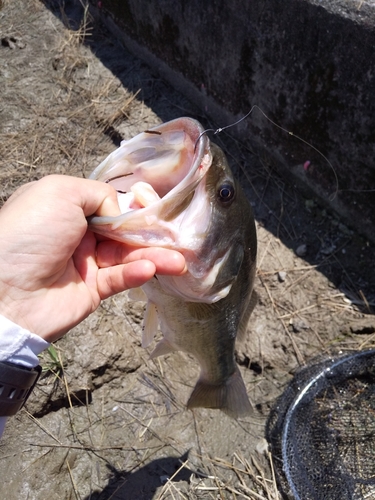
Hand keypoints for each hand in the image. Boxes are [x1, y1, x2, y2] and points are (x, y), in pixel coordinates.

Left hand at [0, 175, 185, 341]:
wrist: (6, 290)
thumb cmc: (31, 232)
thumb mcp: (61, 192)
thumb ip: (99, 194)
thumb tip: (120, 211)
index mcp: (69, 207)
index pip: (112, 205)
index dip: (134, 207)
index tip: (154, 208)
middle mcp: (80, 234)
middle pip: (125, 231)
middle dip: (150, 233)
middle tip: (176, 236)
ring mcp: (87, 263)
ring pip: (128, 256)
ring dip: (154, 256)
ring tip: (177, 261)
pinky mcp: (93, 290)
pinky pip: (120, 279)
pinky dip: (136, 273)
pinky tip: (150, 269)